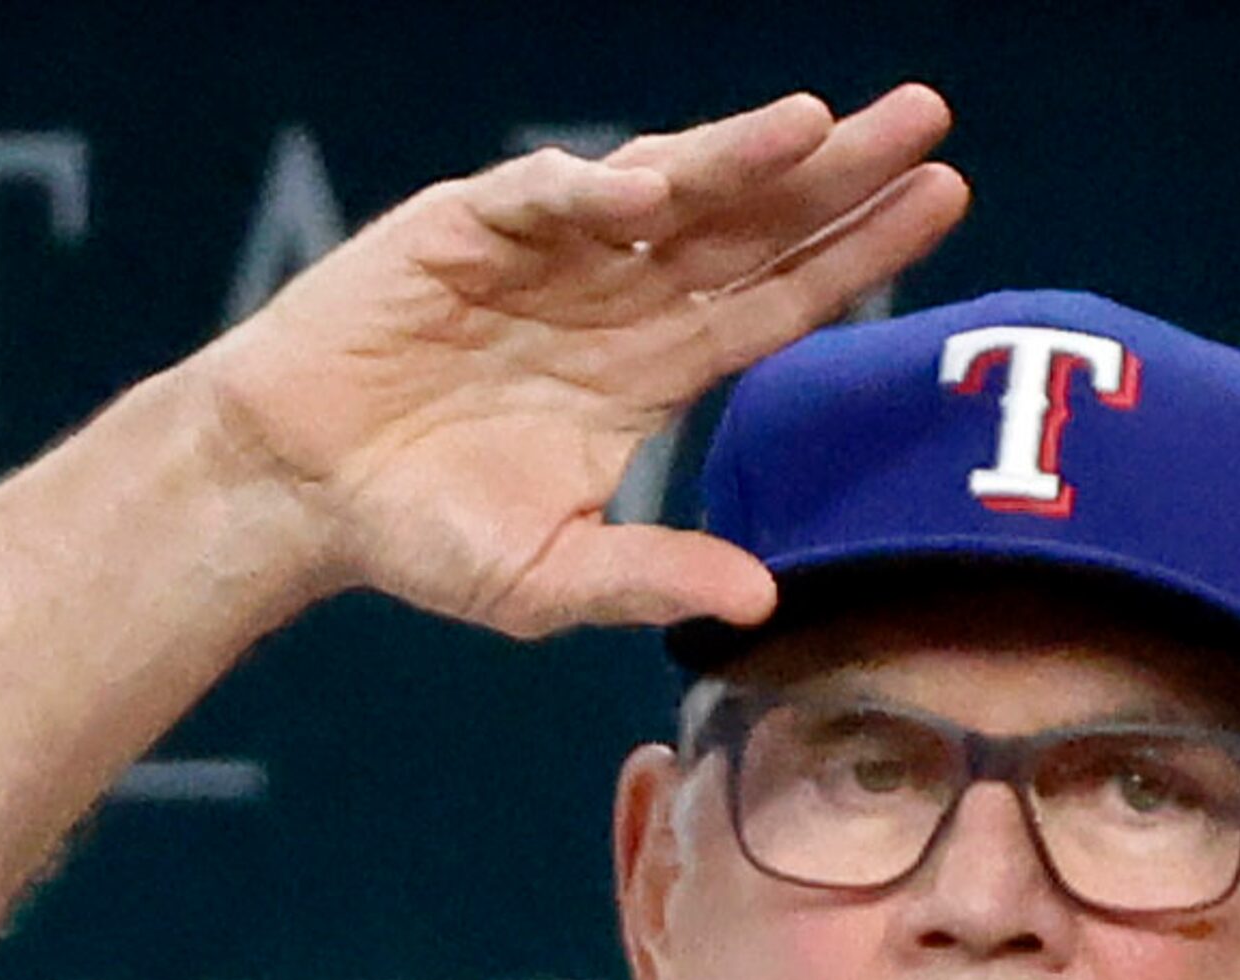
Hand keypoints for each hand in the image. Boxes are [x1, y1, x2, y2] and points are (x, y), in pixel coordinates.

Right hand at [198, 85, 967, 635]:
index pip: (779, 299)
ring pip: (668, 188)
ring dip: (741, 154)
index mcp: (653, 368)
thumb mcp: (548, 577)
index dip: (859, 251)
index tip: (946, 200)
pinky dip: (596, 191)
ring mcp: (548, 254)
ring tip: (821, 124)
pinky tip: (657, 190)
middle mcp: (619, 297)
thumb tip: (761, 602)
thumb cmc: (421, 533)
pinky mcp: (465, 227)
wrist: (293, 489)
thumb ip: (649, 576)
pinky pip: (543, 197)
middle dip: (838, 173)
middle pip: (752, 224)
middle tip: (928, 117)